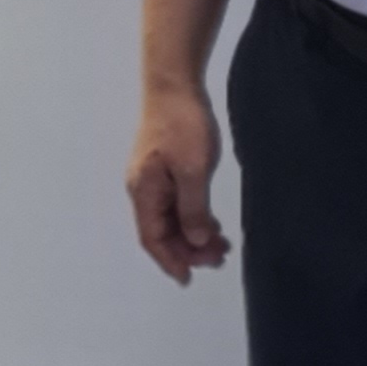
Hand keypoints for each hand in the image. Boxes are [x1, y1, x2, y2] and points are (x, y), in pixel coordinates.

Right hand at [127, 85, 229, 284]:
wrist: (173, 86)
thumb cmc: (182, 126)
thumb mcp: (192, 169)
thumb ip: (193, 207)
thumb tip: (194, 239)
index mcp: (144, 190)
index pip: (152, 237)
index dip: (169, 260)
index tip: (189, 279)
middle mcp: (144, 188)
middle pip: (161, 231)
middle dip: (188, 250)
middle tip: (220, 256)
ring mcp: (153, 179)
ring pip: (170, 219)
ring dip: (193, 236)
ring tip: (222, 244)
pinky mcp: (164, 169)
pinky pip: (177, 205)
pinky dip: (194, 219)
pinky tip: (213, 223)